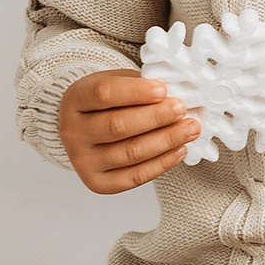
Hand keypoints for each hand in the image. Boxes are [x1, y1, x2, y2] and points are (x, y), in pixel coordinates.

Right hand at [57, 70, 200, 192]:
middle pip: (117, 126)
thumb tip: (178, 92)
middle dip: (156, 118)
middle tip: (182, 109)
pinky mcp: (98, 183)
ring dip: (165, 141)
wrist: (86, 128)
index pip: (104, 94)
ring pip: (129, 153)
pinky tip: (179, 150)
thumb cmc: (107, 102)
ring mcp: (83, 161)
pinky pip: (133, 177)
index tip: (163, 89)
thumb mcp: (116, 82)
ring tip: (190, 129)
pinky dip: (161, 164)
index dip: (136, 92)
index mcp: (75, 99)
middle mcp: (74, 133)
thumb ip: (141, 85)